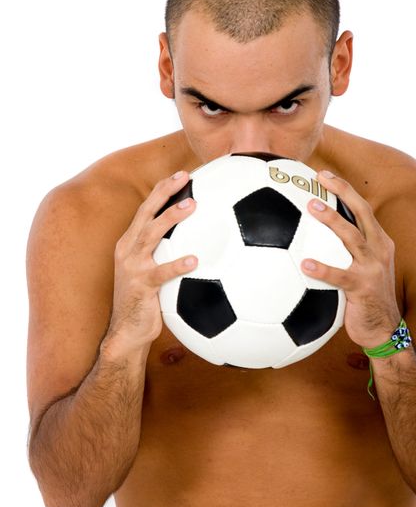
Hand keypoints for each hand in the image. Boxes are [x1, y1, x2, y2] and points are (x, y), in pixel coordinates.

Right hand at [105, 171, 197, 351]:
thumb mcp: (151, 271)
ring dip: (171, 218)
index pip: (145, 210)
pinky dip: (178, 265)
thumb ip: (166, 253)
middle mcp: (128, 250)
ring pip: (151, 235)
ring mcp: (132, 267)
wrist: (127, 331)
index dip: (161, 190)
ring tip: (192, 206)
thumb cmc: (145, 300)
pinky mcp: (141, 287)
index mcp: (130, 244)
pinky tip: (195, 259)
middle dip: (164, 192)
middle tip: (185, 177)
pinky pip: (162, 273)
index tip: (181, 175)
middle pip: (145, 214)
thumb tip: (197, 239)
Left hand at [301, 171, 399, 348]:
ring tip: (312, 207)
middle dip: (343, 192)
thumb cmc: (365, 296)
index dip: (345, 189)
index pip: (363, 208)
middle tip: (320, 179)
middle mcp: (379, 250)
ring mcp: (372, 268)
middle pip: (362, 213)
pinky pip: (339, 276)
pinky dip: (322, 268)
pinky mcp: (363, 288)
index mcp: (379, 242)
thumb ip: (344, 250)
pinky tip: (305, 264)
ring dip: (332, 220)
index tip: (324, 175)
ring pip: (352, 237)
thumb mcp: (362, 267)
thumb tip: (310, 235)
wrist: (383, 329)